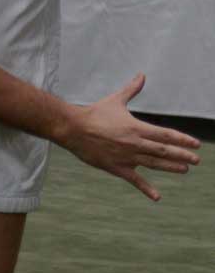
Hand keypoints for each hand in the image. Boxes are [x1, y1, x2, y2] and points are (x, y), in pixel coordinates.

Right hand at [62, 74, 200, 200]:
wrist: (74, 128)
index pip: (164, 134)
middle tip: (197, 160)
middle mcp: (134, 143)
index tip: (195, 143)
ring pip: (154, 164)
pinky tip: (157, 197)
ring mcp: (127, 157)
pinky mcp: (117, 168)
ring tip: (185, 169)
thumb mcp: (116, 100)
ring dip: (171, 167)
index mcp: (136, 127)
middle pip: (163, 151)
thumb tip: (142, 75)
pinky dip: (146, 188)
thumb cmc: (95, 113)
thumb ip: (132, 89)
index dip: (181, 139)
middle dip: (182, 154)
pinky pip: (135, 180)